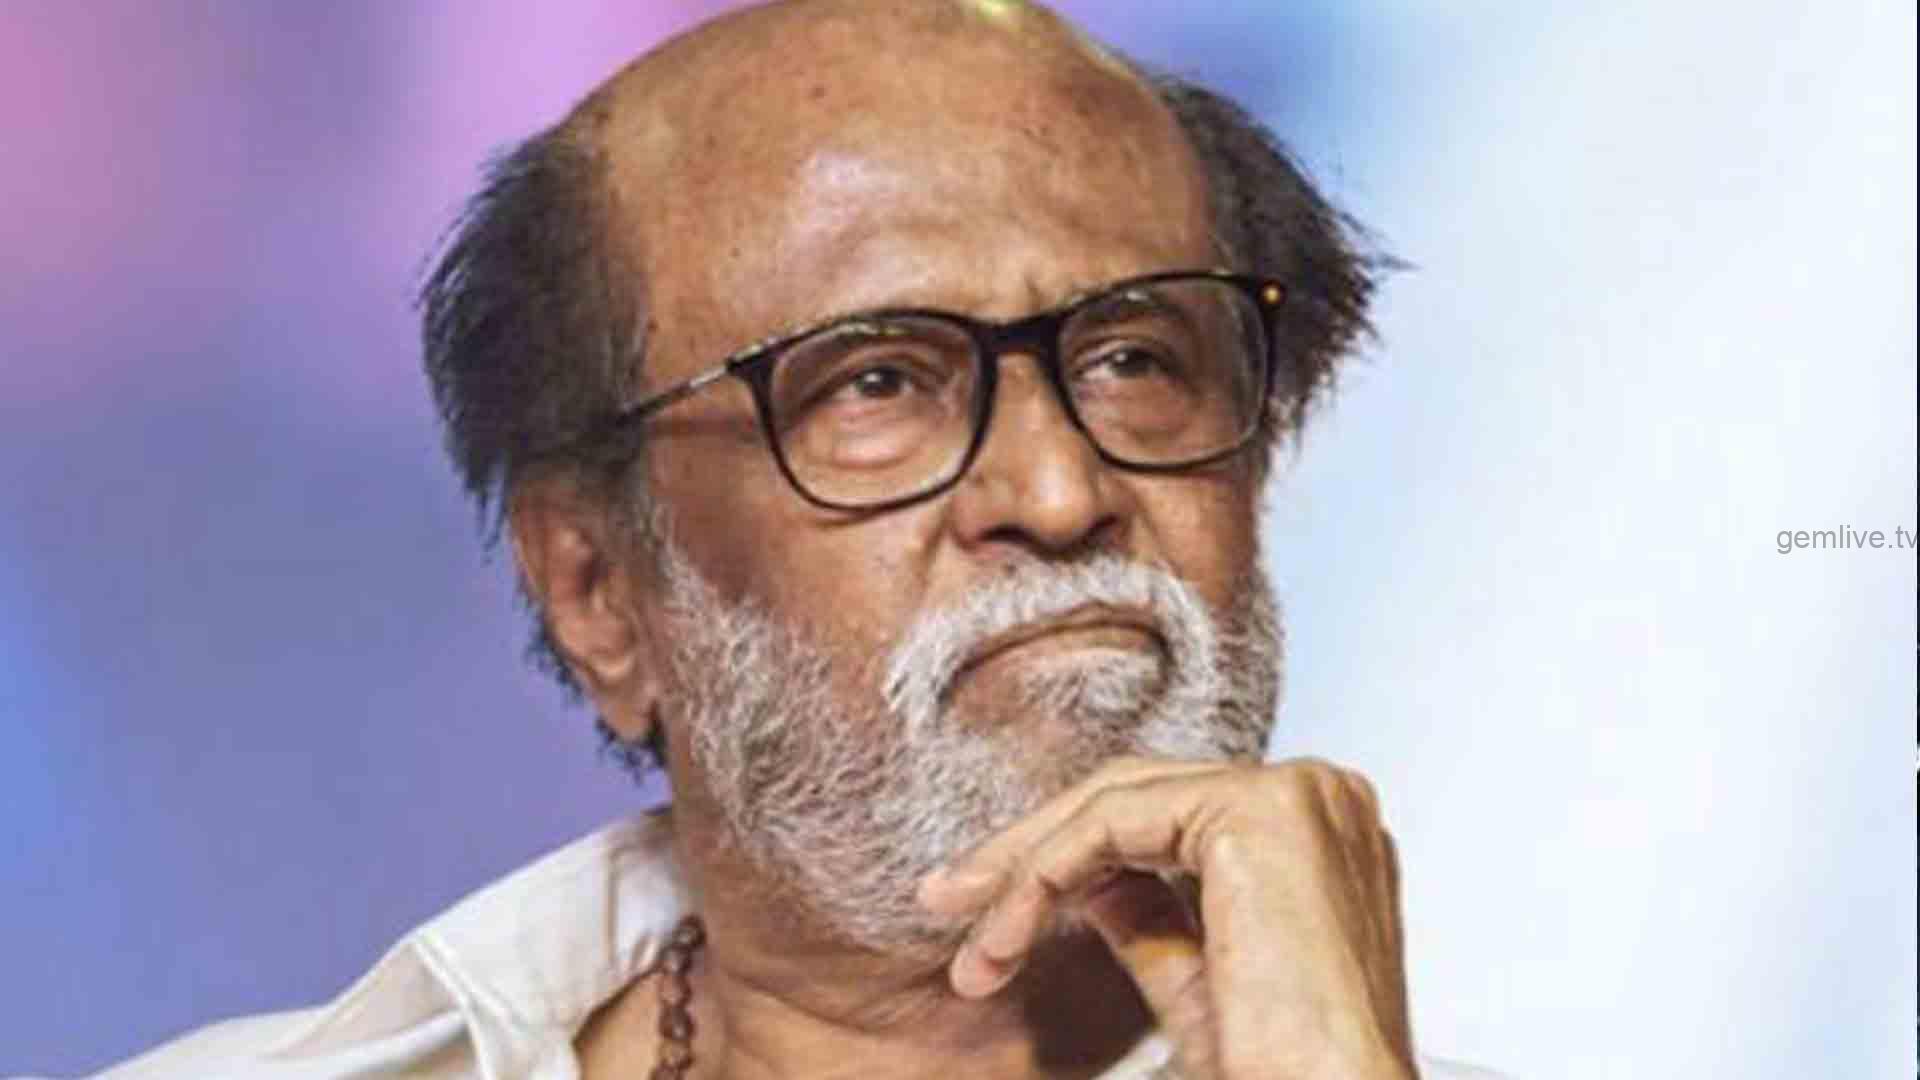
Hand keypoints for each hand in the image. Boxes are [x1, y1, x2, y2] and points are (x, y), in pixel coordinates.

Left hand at [917, 756, 1414, 1079]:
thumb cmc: (1284, 1074)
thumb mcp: (1196, 982)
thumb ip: (1150, 918)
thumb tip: (1090, 883)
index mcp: (1321, 835)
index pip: (1169, 813)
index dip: (1070, 856)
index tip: (994, 918)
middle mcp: (1323, 798)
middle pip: (1137, 797)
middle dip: (1030, 855)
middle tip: (951, 906)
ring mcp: (1298, 796)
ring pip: (1115, 801)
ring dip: (1024, 869)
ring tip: (971, 941)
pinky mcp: (1263, 811)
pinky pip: (1113, 822)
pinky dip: (1043, 871)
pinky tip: (1008, 927)